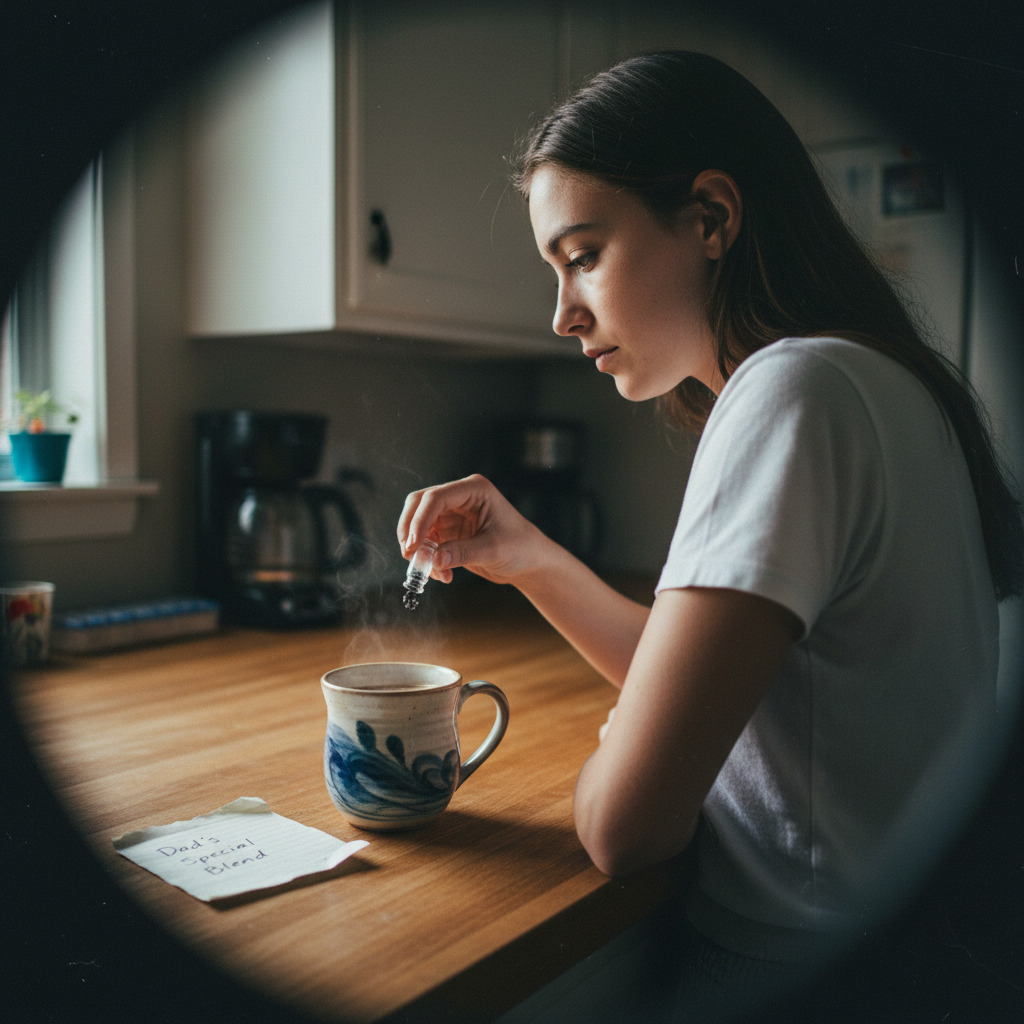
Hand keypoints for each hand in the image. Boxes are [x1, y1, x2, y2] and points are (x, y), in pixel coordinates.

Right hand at [398, 474, 547, 585]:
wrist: (529, 562)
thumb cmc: (520, 548)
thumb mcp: (493, 550)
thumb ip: (463, 553)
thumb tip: (434, 559)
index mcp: (474, 490)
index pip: (436, 497)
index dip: (420, 520)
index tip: (414, 545)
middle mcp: (459, 497)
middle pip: (418, 505)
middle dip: (411, 531)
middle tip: (410, 556)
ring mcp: (451, 514)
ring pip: (418, 526)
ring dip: (419, 550)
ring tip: (434, 573)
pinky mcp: (448, 532)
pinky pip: (426, 543)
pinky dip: (428, 560)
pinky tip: (444, 575)